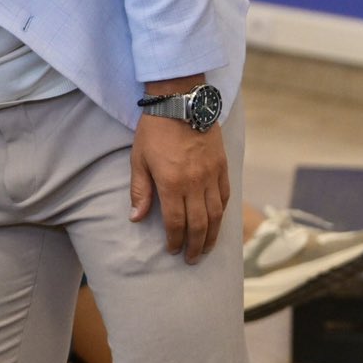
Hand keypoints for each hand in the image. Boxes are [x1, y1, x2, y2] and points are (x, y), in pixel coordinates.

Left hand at [129, 114, 230, 262]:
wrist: (180, 103)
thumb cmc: (154, 131)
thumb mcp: (138, 159)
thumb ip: (140, 191)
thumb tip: (136, 218)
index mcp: (172, 183)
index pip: (176, 222)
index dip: (174, 240)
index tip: (171, 250)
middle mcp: (195, 183)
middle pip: (199, 224)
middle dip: (195, 245)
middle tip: (192, 259)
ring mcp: (212, 175)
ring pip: (217, 214)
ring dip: (212, 235)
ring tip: (207, 248)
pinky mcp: (222, 166)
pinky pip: (225, 196)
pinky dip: (223, 213)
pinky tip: (218, 222)